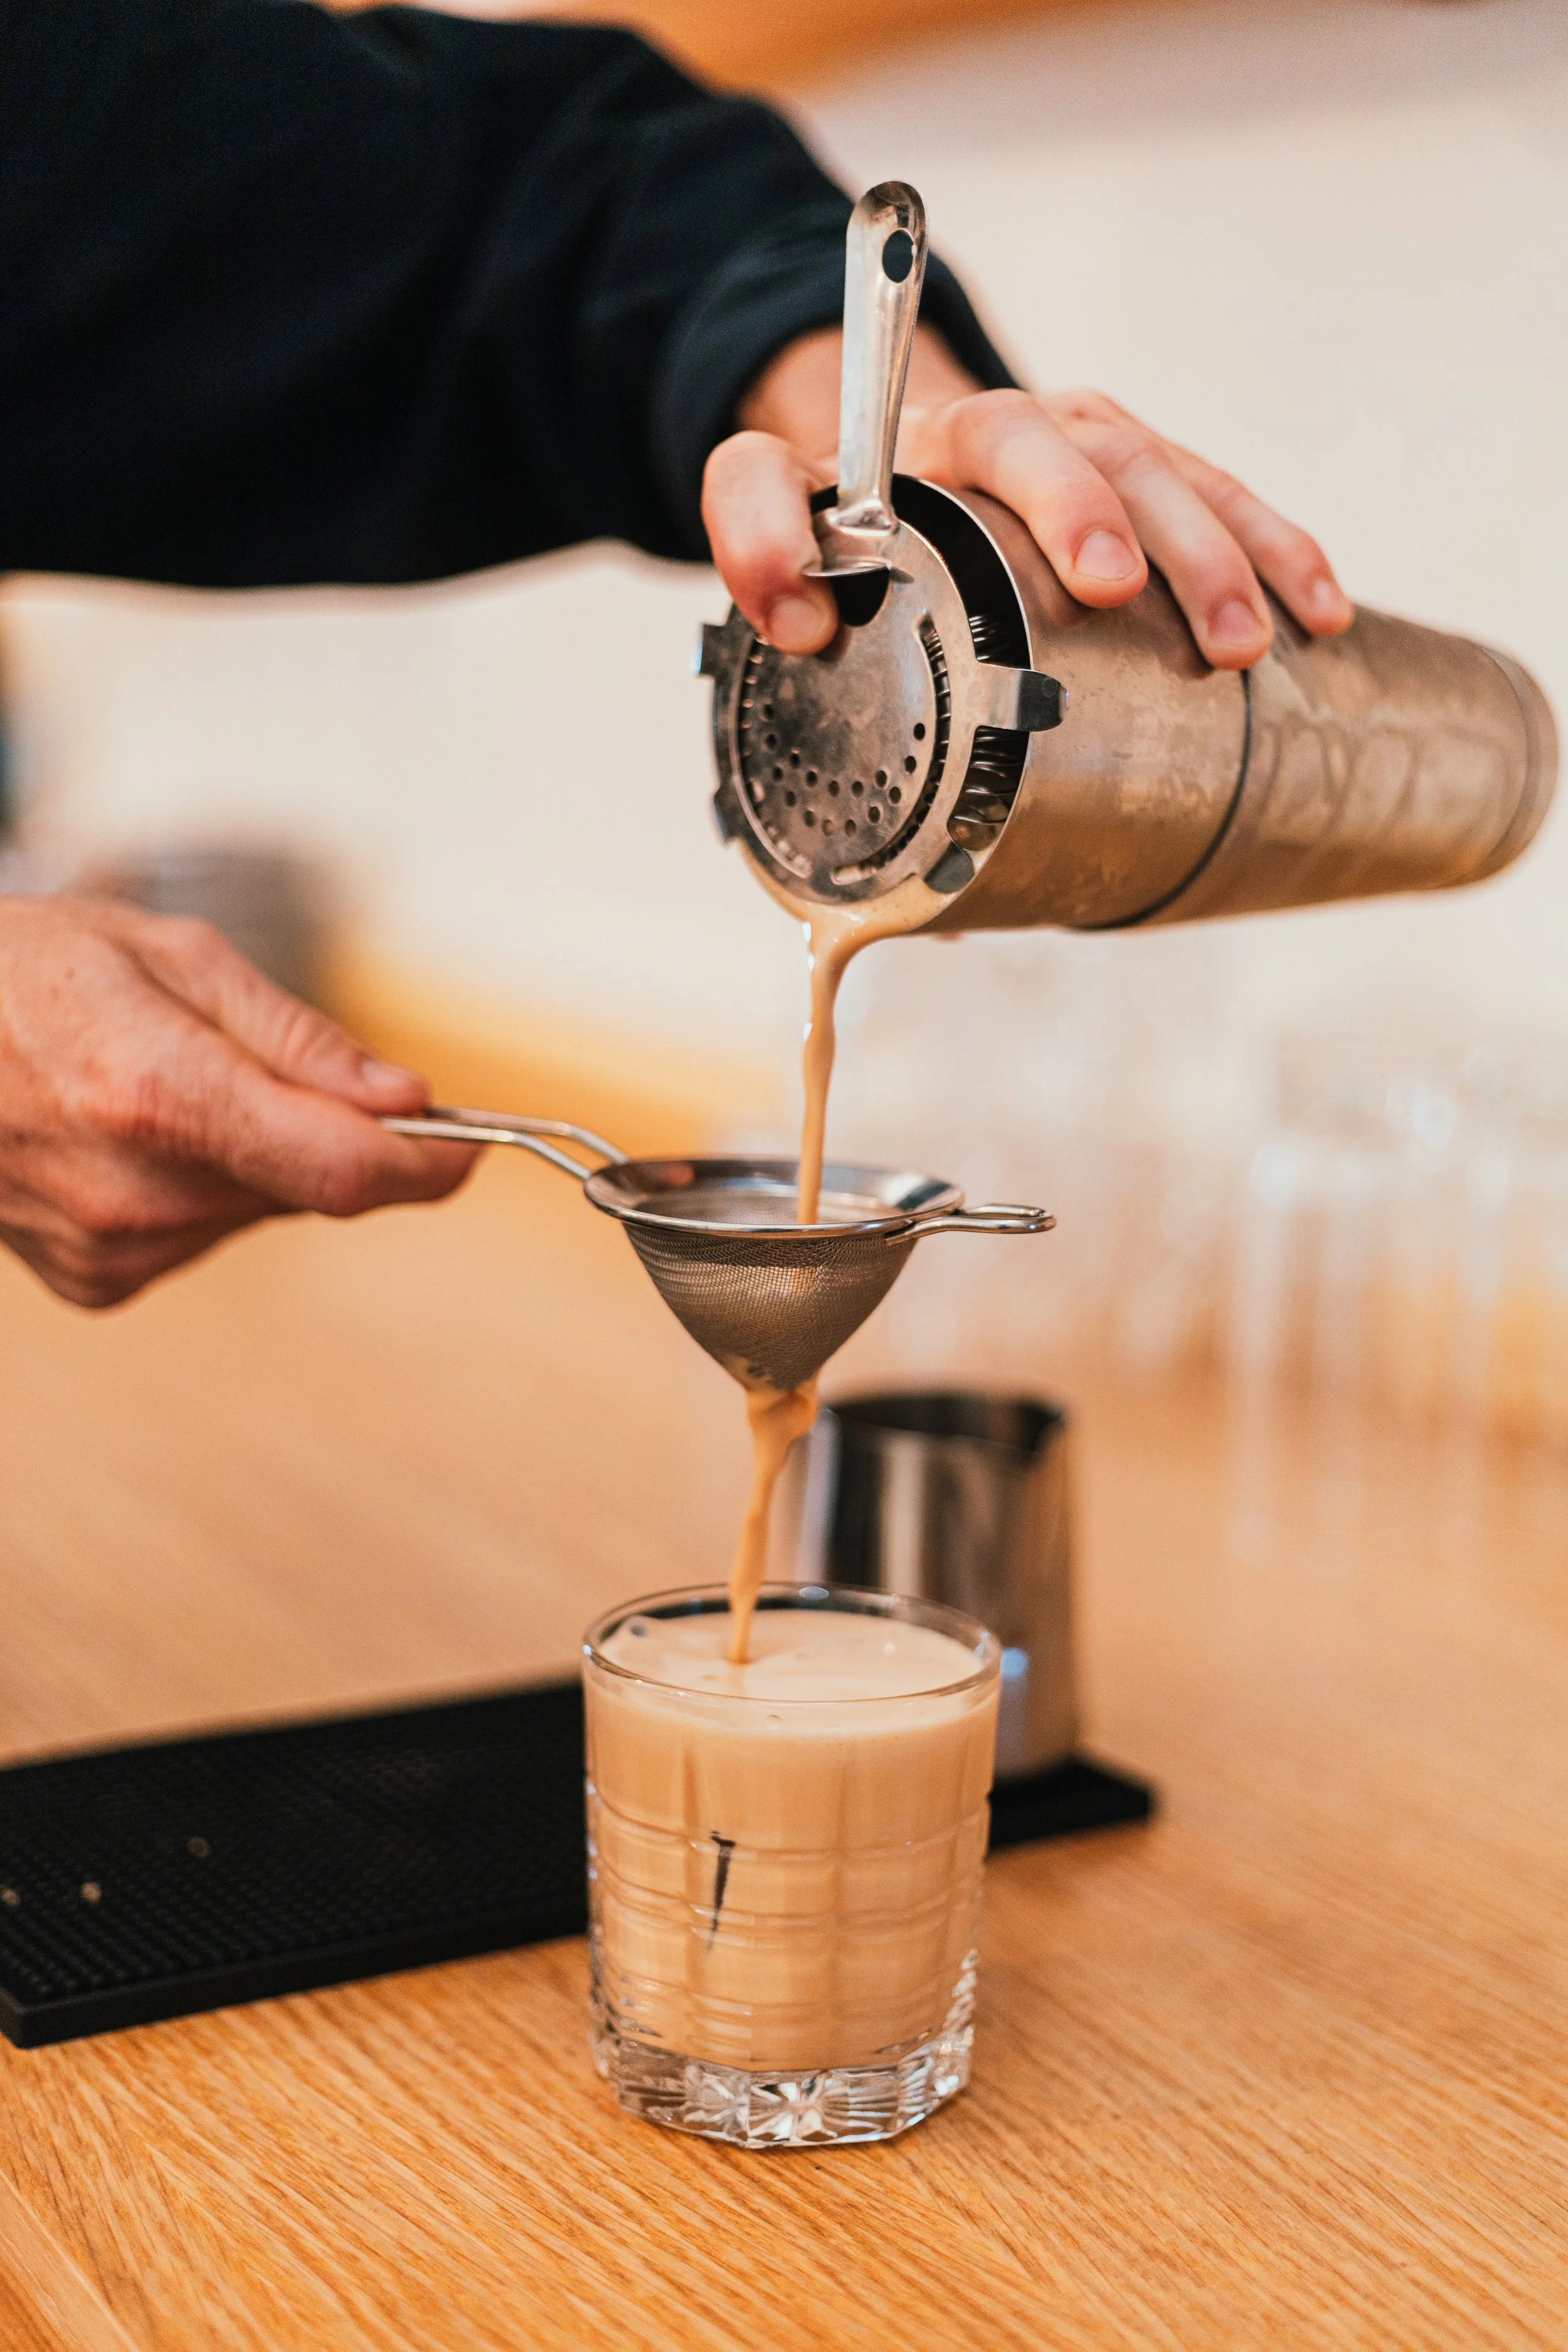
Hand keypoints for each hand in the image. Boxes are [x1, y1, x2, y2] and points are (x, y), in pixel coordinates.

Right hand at [0, 894, 475, 1307]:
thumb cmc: (24, 973)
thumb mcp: (170, 957)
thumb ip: (298, 1039)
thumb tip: (406, 1100)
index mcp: (157, 1094)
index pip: (344, 1169)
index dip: (428, 1163)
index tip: (470, 1143)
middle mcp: (135, 1191)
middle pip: (312, 1188)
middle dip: (327, 1133)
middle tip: (266, 1065)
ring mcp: (111, 1248)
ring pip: (260, 1210)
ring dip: (253, 1155)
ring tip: (161, 1085)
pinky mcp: (97, 1282)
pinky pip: (203, 1236)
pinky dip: (197, 1187)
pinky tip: (126, 1134)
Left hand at [704, 325, 1351, 669]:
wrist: (883, 472)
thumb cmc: (838, 513)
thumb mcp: (768, 502)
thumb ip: (750, 534)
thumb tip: (797, 616)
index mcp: (946, 436)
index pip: (1002, 439)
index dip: (1060, 501)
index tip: (1103, 582)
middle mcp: (1033, 432)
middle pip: (1110, 457)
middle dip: (1166, 542)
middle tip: (1208, 633)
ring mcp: (1100, 453)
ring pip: (1180, 479)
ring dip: (1233, 559)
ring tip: (1264, 643)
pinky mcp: (1149, 485)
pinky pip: (1226, 502)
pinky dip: (1276, 551)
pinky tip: (1320, 612)